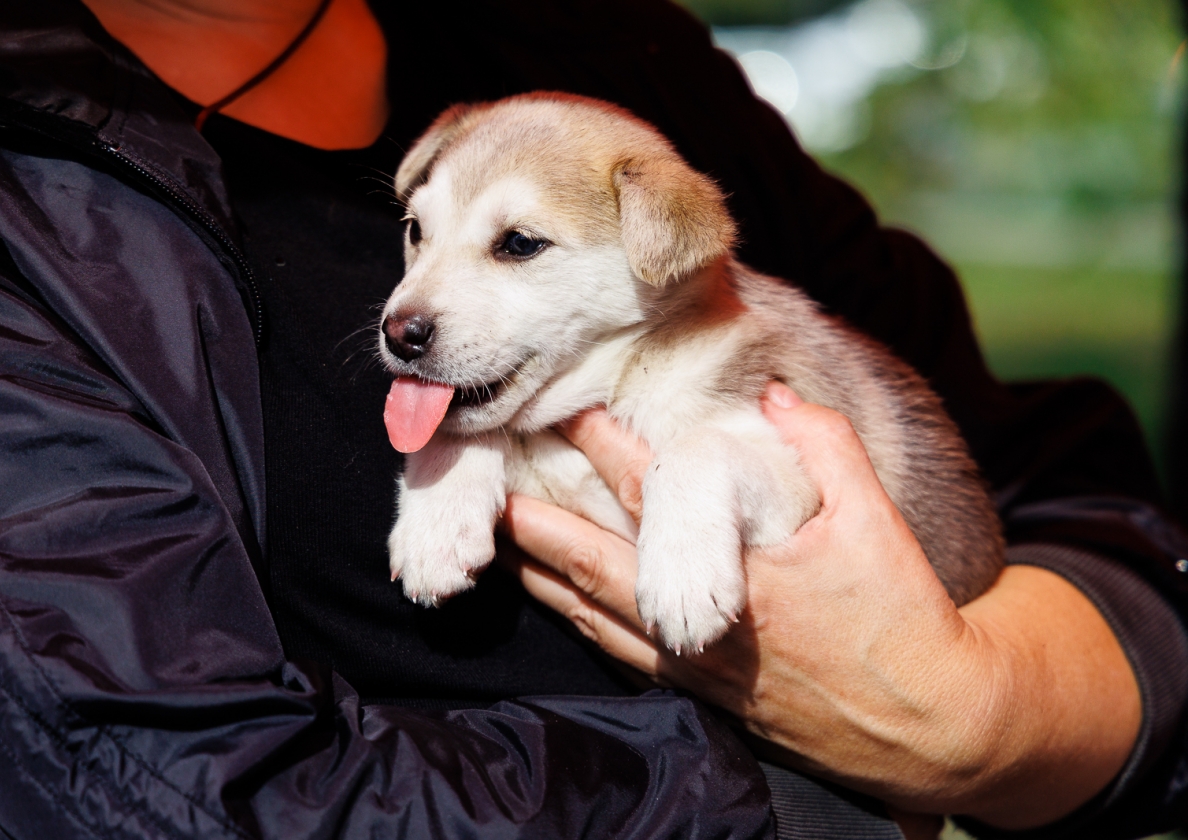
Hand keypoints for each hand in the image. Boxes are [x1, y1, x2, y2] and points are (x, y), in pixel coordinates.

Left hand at [500, 383, 1139, 828]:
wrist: (927, 725)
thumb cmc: (903, 618)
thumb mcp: (876, 521)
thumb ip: (825, 446)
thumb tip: (773, 395)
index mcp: (743, 573)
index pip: (658, 500)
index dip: (607, 451)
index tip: (567, 408)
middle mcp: (702, 624)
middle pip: (598, 564)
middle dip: (538, 523)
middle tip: (487, 486)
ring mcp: (694, 666)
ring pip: (595, 617)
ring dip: (541, 575)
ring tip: (496, 541)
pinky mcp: (699, 694)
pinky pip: (616, 654)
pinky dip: (575, 623)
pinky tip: (551, 602)